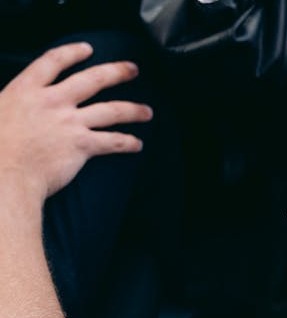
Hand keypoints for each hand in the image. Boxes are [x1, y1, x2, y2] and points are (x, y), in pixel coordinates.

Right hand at [0, 42, 152, 199]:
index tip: (88, 49)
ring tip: (147, 111)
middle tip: (132, 69)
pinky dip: (128, 142)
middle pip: (93, 80)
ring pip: (111, 110)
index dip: (72, 53)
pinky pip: (113, 141)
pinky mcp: (82, 145)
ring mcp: (70, 122)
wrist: (3, 175)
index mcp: (26, 91)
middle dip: (117, 72)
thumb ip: (10, 104)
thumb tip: (13, 104)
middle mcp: (52, 102)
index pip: (52, 62)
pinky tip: (137, 144)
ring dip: (133, 110)